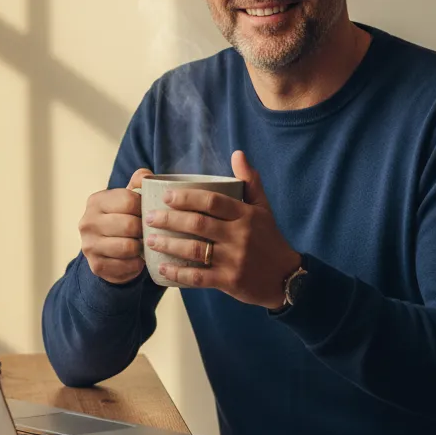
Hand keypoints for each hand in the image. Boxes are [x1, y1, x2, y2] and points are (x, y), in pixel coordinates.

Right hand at [79, 168, 152, 283]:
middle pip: (130, 225)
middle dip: (145, 229)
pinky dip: (137, 264)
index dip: (145, 207)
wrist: (106, 249)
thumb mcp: (128, 198)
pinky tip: (137, 259)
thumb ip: (139, 182)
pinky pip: (126, 266)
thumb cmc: (123, 218)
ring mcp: (89, 245)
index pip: (128, 200)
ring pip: (128, 246)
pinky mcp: (96, 266)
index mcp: (96, 201)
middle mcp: (88, 221)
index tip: (150, 213)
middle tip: (150, 232)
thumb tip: (146, 176)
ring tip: (144, 245)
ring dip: (141, 247)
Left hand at [144, 151, 300, 307]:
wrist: (285, 278)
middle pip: (198, 224)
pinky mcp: (230, 281)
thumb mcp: (263, 208)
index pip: (212, 201)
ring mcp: (234, 260)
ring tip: (150, 240)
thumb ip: (250, 181)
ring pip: (195, 250)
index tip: (166, 196)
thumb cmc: (269, 238)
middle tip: (149, 217)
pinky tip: (162, 268)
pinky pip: (198, 277)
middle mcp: (240, 236)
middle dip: (169, 220)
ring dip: (169, 245)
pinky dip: (178, 273)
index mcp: (246, 215)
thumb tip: (237, 153)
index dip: (187, 197)